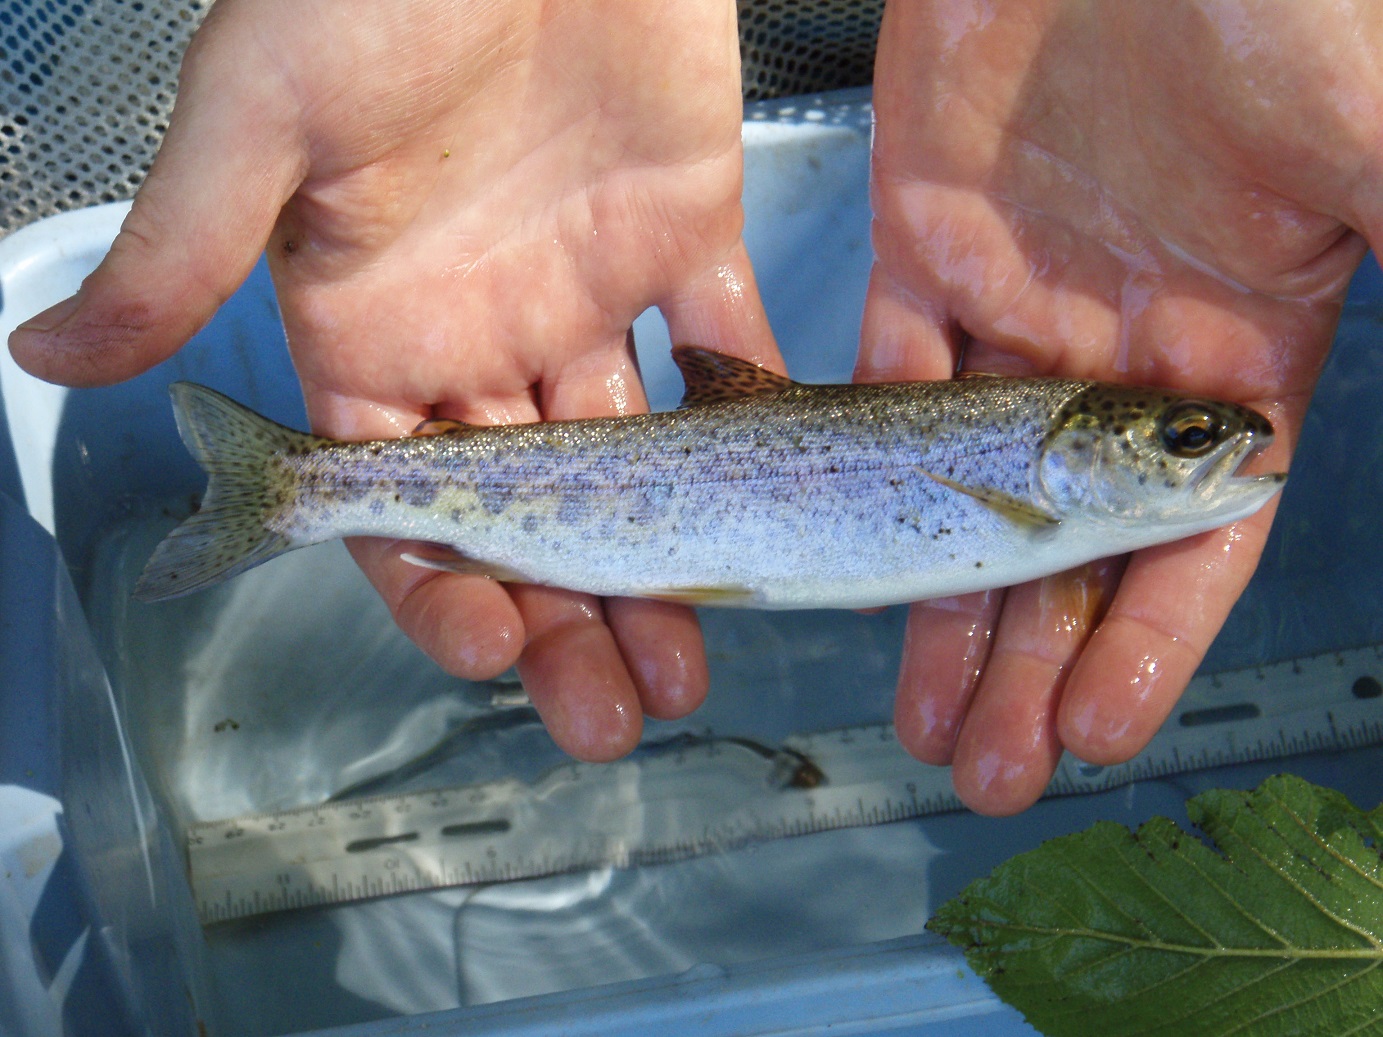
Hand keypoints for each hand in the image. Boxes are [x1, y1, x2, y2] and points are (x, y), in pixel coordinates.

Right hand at [8, 0, 780, 761]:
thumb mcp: (261, 111)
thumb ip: (180, 250)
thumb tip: (45, 355)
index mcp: (369, 331)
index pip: (398, 503)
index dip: (439, 587)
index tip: (492, 651)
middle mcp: (478, 335)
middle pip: (526, 513)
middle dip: (565, 618)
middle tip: (618, 712)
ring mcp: (585, 293)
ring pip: (633, 464)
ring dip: (664, 563)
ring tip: (695, 659)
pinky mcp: (683, 237)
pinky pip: (728, 353)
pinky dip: (754, 427)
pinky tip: (778, 512)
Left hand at [864, 0, 1382, 813]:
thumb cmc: (1268, 0)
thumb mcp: (1370, 150)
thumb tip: (1342, 451)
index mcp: (1236, 345)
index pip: (1191, 537)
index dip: (1152, 641)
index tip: (1104, 735)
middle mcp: (1118, 347)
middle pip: (1068, 542)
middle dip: (1036, 664)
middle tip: (994, 769)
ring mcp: (1016, 303)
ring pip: (963, 487)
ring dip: (942, 608)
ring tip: (926, 718)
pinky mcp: (921, 248)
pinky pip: (879, 382)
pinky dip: (860, 470)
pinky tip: (843, 560)